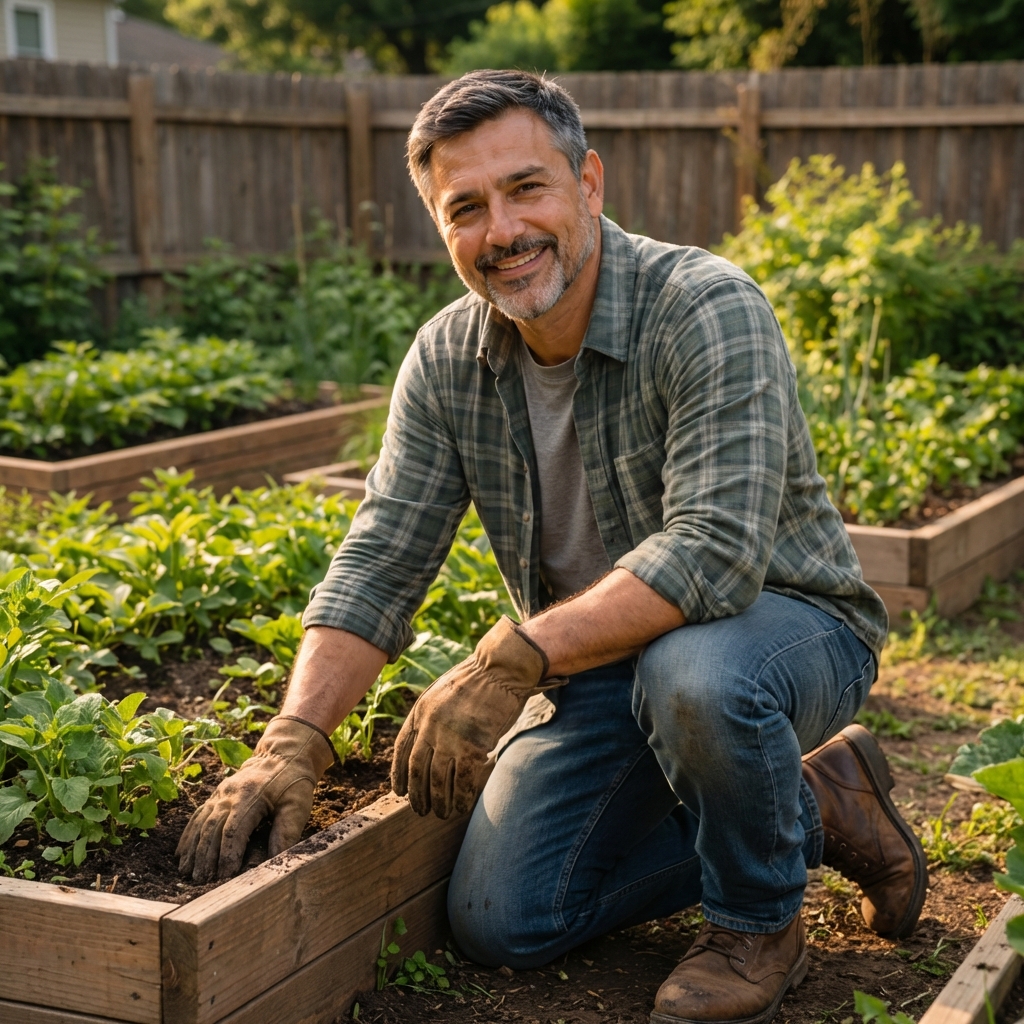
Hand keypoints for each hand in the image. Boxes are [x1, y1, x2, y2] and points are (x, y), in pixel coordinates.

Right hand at [176, 716, 334, 881]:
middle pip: (212, 829)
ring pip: (201, 824)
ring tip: (188, 873)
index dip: (228, 854)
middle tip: (203, 882)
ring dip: (193, 850)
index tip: (225, 877)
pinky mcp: (216, 796)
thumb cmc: (293, 782)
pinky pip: (197, 817)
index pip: (233, 830)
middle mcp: (229, 794)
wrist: (283, 755)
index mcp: (250, 796)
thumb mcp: (297, 805)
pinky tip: (181, 854)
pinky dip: (188, 836)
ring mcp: (220, 794)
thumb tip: (276, 861)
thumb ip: (287, 831)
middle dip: (206, 857)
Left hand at [391, 616, 565, 818]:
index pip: (401, 749)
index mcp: (420, 711)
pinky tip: (461, 807)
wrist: (501, 668)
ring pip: (438, 780)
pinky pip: (462, 781)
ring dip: (439, 801)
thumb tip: (430, 741)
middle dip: (417, 794)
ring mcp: (450, 738)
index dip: (399, 773)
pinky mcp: (473, 747)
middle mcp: (430, 727)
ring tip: (442, 813)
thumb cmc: (478, 678)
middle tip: (420, 810)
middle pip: (417, 769)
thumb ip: (432, 715)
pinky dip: (460, 797)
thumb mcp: (442, 691)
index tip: (400, 791)